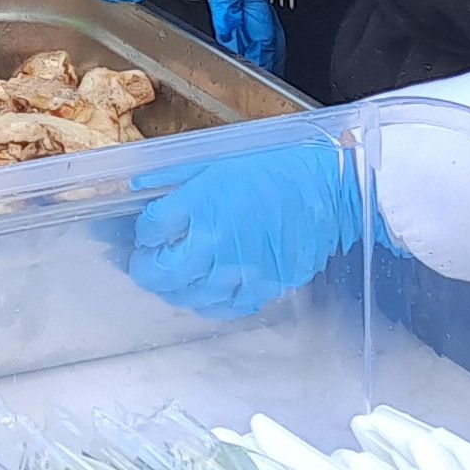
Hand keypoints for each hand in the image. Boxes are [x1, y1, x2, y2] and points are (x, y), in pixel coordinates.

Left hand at [126, 137, 367, 316]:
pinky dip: (208, 304)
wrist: (328, 191)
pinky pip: (225, 307)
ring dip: (173, 289)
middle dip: (146, 269)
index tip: (148, 233)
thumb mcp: (217, 162)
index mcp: (201, 204)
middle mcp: (215, 242)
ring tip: (173, 279)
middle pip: (161, 272)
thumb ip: (176, 178)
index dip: (143, 233)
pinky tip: (206, 292)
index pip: (150, 230)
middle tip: (147, 262)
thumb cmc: (277, 170)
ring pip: (188, 296)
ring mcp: (239, 270)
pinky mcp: (263, 287)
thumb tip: (140, 185)